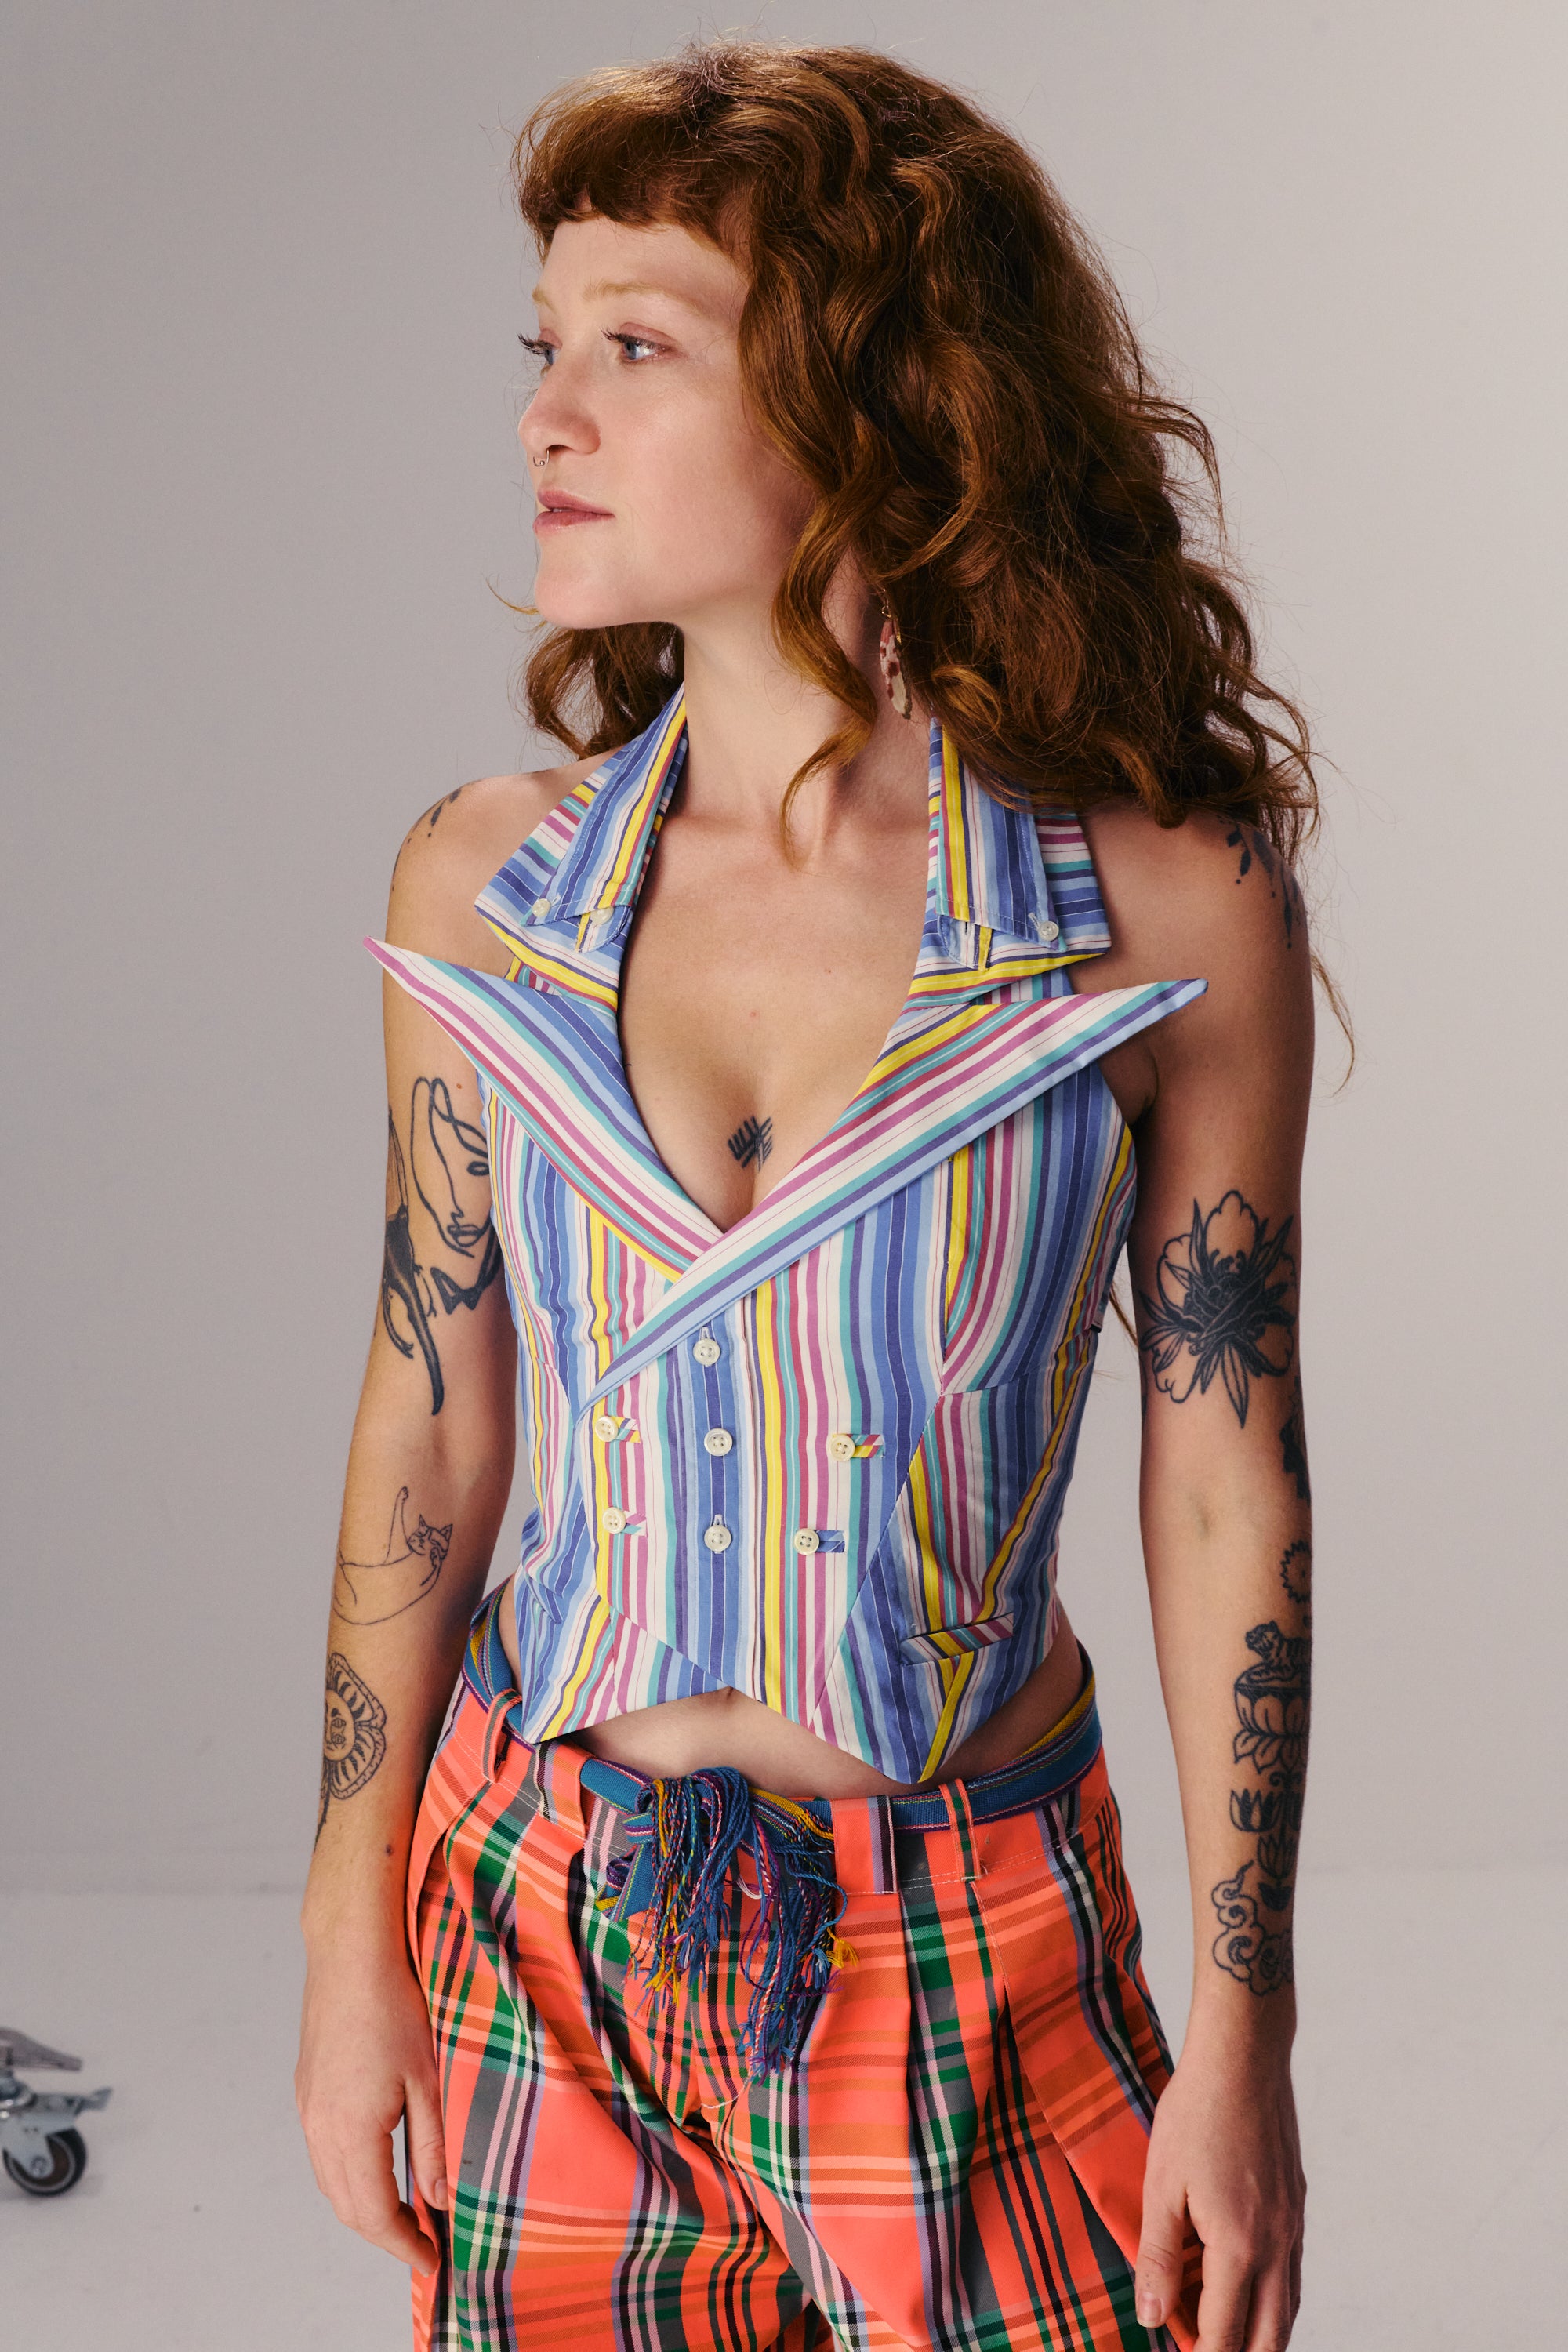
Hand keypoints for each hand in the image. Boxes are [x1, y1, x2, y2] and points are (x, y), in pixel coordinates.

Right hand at [295, 1940, 446, 2273]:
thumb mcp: (428, 2078)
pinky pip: (324, 2153)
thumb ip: (433, 2145)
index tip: (432, 2259)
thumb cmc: (395, 2005)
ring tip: (407, 2212)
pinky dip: (350, 2175)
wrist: (351, 1951)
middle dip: (385, 2233)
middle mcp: (319, 2126)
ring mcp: (309, 2107)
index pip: (373, 2213)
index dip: (403, 2243)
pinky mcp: (308, 2089)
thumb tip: (440, 2199)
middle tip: (424, 2242)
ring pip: (332, 2182)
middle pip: (347, 2206)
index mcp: (350, 2130)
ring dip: (365, 2206)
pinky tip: (378, 2166)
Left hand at [1134, 2031, 1304, 2349]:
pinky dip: (1273, 2298)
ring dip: (1259, 2334)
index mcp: (1240, 2247)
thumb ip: (1157, 2256)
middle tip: (1201, 2347)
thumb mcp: (1162, 2184)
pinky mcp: (1298, 2206)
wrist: (1244, 2060)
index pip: (1226, 2334)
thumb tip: (1151, 2316)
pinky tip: (1248, 2288)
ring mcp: (1293, 2227)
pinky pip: (1293, 2274)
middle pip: (1269, 2338)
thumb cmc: (1196, 2114)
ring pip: (1287, 2310)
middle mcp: (1277, 2246)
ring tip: (1223, 2332)